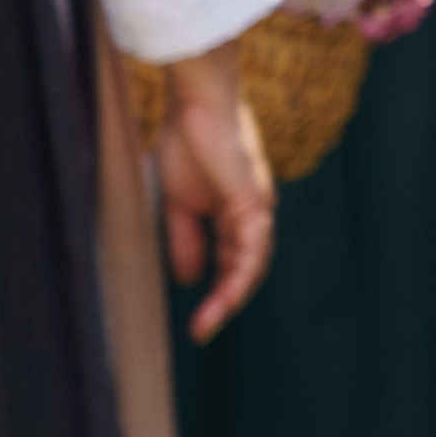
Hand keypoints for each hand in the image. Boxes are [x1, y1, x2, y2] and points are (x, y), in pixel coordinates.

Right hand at [152, 44, 275, 338]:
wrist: (195, 105)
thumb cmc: (186, 142)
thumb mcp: (178, 203)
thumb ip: (187, 239)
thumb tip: (189, 279)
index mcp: (235, 212)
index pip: (233, 261)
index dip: (218, 291)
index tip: (198, 322)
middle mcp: (253, 213)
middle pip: (246, 268)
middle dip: (224, 303)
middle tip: (202, 331)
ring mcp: (258, 208)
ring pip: (253, 265)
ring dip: (231, 298)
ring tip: (207, 325)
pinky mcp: (254, 203)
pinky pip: (253, 249)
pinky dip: (240, 276)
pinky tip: (222, 298)